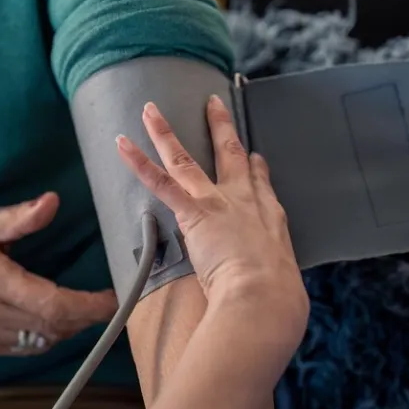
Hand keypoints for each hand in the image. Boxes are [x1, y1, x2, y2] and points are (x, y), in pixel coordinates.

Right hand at [0, 193, 117, 355]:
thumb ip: (19, 218)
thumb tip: (52, 202)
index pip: (53, 304)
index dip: (89, 306)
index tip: (114, 299)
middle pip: (52, 326)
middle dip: (84, 317)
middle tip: (105, 302)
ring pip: (41, 341)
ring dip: (68, 328)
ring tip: (83, 309)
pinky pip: (24, 348)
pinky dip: (45, 336)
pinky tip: (54, 320)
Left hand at [116, 97, 307, 350]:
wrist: (266, 300)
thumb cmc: (277, 304)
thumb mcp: (285, 288)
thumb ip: (275, 283)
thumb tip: (277, 303)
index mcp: (270, 221)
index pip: (261, 186)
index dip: (255, 168)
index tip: (254, 156)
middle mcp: (246, 203)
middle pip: (232, 156)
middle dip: (221, 128)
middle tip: (213, 104)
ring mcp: (219, 203)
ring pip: (187, 161)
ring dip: (165, 134)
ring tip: (149, 111)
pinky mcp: (196, 212)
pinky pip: (161, 182)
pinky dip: (139, 162)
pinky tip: (123, 143)